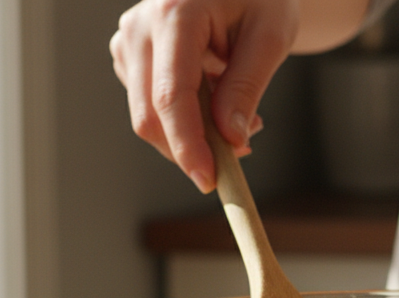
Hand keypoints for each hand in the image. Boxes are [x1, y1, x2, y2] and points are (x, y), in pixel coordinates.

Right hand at [110, 0, 295, 192]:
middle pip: (150, 115)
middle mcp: (139, 27)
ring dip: (194, 134)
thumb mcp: (270, 37)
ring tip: (240, 112)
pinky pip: (151, 106)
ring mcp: (128, 41)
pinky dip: (185, 119)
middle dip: (192, 148)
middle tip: (242, 152)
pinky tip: (216, 98)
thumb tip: (229, 140)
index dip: (187, 145)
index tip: (209, 179)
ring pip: (149, 117)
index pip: (171, 95)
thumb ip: (246, 87)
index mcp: (174, 12)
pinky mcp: (129, 55)